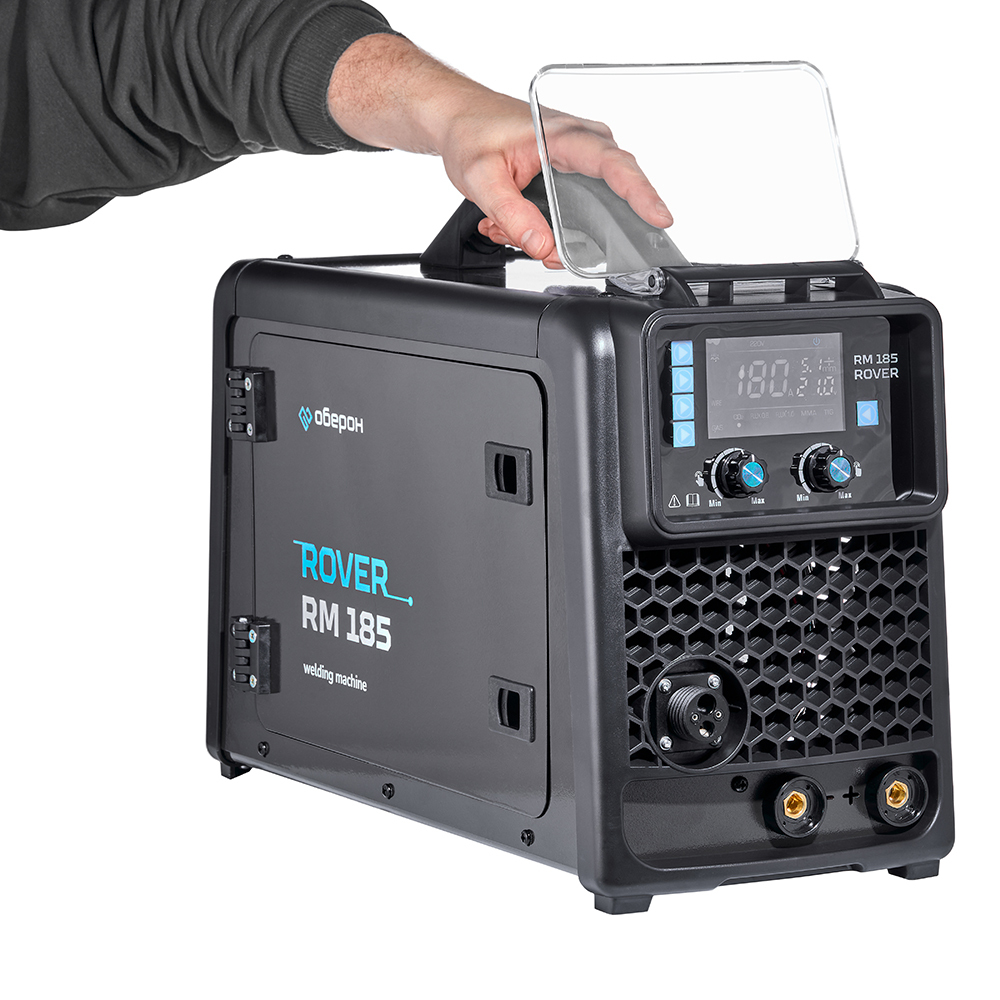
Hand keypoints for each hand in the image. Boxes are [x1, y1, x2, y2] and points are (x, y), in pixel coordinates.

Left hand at [327, 35, 671, 267]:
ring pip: (590, 209)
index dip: (641, 193)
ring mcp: (578, 160)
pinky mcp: (569, 175)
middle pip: (612, 192)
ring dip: (556, 231)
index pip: (614, 164)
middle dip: (588, 232)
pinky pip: (575, 210)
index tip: (658, 218)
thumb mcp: (482, 179)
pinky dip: (546, 226)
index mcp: (564, 134)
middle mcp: (580, 143)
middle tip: (556, 254)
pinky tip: (514, 224)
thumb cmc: (470, 132)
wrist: (456, 119)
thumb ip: (513, 216)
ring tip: (511, 228)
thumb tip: (544, 246)